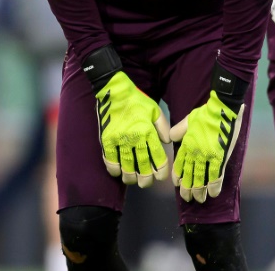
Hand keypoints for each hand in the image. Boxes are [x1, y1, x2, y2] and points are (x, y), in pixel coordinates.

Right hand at [94, 71, 170, 186]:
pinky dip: (114, 170)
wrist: (114, 91)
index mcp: (148, 131)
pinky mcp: (106, 140)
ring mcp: (119, 140)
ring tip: (133, 180)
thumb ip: (163, 127)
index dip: (160, 170)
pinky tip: (118, 173)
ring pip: (126, 166)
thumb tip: (167, 143)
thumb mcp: (154, 110)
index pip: (157, 156)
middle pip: (142, 165)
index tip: (161, 177)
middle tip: (146, 184)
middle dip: (145, 178)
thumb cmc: (136, 100)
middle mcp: (135, 138)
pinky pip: (110, 160)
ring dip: (130, 177)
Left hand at [170, 63, 246, 202]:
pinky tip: (213, 194)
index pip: (179, 166)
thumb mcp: (188, 119)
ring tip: (199, 199)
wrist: (222, 108)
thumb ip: (178, 130)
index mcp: (186, 145)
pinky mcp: (220, 157)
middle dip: (187, 189)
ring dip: (199, 191)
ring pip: (201, 179)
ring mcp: (207, 157)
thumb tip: (171, 138)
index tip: (177, 185)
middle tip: (187, 198)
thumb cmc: (205, 112)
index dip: (178, 177)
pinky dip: (214, 186)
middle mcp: (195, 153)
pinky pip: (216, 176)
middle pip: (189, 176)